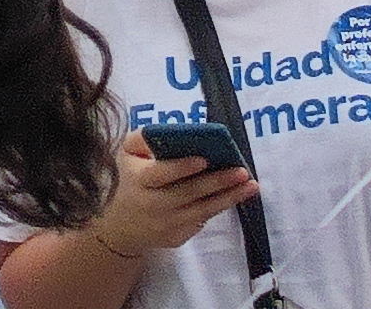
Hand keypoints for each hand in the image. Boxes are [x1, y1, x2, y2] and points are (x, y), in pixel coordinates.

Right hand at [88, 137, 258, 255]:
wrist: (120, 226)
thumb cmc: (129, 180)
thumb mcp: (126, 155)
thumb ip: (143, 140)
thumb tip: (172, 132)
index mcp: (139, 181)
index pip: (161, 174)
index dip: (181, 167)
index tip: (203, 159)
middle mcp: (153, 205)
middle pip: (189, 193)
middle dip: (217, 182)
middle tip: (242, 171)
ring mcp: (166, 225)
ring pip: (202, 210)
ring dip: (229, 197)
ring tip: (251, 185)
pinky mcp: (177, 238)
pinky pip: (201, 220)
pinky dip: (219, 207)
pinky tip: (235, 196)